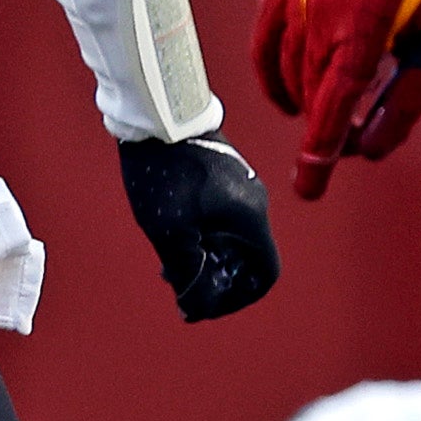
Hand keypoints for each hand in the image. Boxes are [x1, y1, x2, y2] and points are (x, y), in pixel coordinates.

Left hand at [117, 133, 280, 321]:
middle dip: (216, 280)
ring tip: (169, 268)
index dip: (239, 299)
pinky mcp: (224, 175)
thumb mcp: (171, 233)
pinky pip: (222, 219)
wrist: (156, 116)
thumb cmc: (166, 175)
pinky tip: (172, 237)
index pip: (265, 274)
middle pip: (246, 259)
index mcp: (251, 218)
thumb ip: (187, 272)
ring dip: (206, 259)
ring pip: (231, 239)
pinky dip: (203, 237)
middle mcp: (255, 203)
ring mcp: (241, 186)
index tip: (208, 304)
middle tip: (180, 289)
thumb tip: (195, 305)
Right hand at [249, 0, 420, 199]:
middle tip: (348, 139)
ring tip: (328, 107)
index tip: (307, 189)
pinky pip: (265, 35)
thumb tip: (366, 152)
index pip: (331, 109)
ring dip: (304, 99)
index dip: (318, 155)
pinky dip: (270, 68)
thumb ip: (402, 106)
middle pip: (310, 94)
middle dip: (326, 126)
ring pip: (286, 69)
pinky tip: (286, 87)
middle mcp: (322, 13)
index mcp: (363, 32)